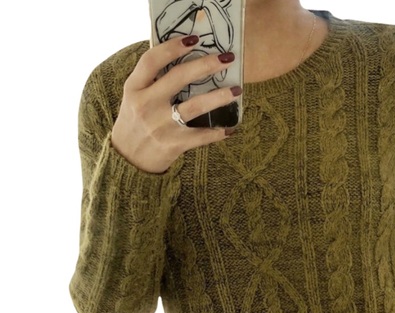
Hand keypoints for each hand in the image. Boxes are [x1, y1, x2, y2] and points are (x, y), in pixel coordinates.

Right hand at [111, 35, 240, 173]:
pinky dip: (217, 133)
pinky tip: (230, 129)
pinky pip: (200, 136)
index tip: (194, 39)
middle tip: (227, 59)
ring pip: (195, 106)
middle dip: (206, 65)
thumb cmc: (135, 124)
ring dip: (219, 97)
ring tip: (236, 90)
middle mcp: (146, 104)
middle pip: (179, 77)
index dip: (173, 47)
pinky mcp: (172, 144)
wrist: (127, 161)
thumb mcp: (134, 99)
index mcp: (134, 88)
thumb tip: (183, 60)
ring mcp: (159, 125)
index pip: (152, 60)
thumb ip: (151, 82)